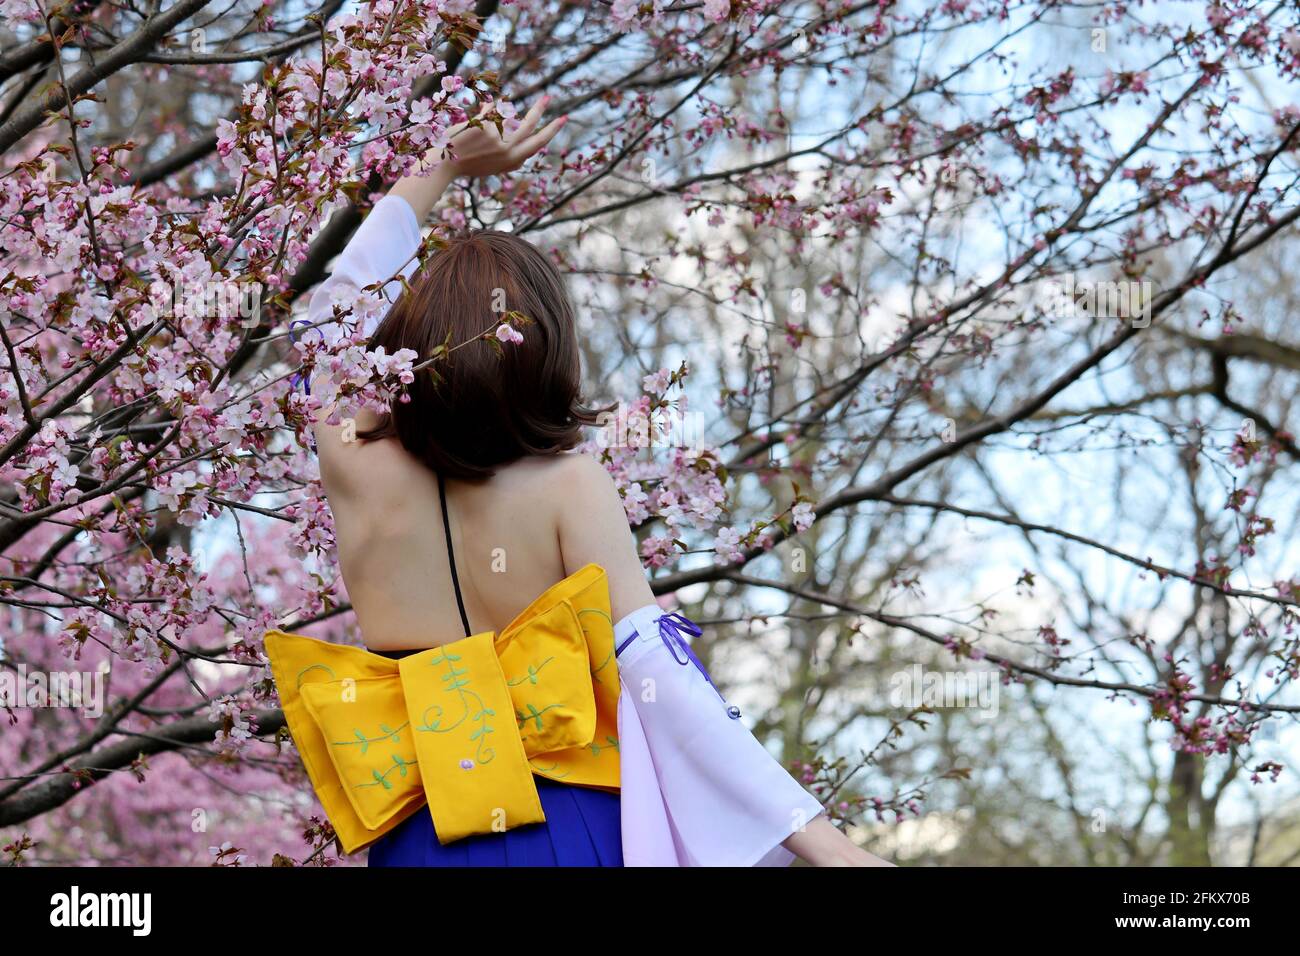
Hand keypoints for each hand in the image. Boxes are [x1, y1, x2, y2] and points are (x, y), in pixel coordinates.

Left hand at [392, 97, 565, 221]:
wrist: (444, 164)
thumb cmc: (467, 166)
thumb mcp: (493, 168)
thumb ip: (509, 160)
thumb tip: (525, 154)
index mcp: (511, 160)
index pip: (537, 143)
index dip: (551, 131)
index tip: (562, 119)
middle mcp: (506, 149)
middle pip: (529, 126)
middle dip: (541, 110)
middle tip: (549, 97)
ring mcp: (495, 136)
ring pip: (510, 116)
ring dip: (509, 108)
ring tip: (495, 109)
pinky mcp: (483, 125)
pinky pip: (492, 109)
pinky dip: (490, 106)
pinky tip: (487, 103)